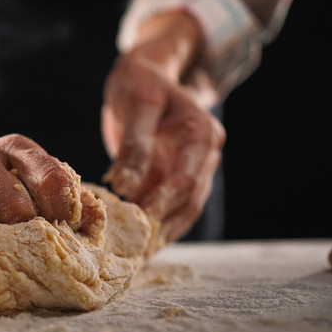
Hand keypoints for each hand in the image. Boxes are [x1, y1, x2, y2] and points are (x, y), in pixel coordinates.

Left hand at [102, 13, 224, 243]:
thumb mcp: (138, 103)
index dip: (165, 200)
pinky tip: (138, 245)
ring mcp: (195, 169)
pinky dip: (156, 226)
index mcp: (202, 133)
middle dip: (164, 227)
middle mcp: (205, 155)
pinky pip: (171, 207)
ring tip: (136, 257)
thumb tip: (125, 185)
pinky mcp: (178, 178)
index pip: (187, 176)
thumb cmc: (141, 82)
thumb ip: (134, 144)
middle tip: (136, 251)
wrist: (148, 74)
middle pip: (189, 200)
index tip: (141, 219)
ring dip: (162, 233)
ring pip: (184, 210)